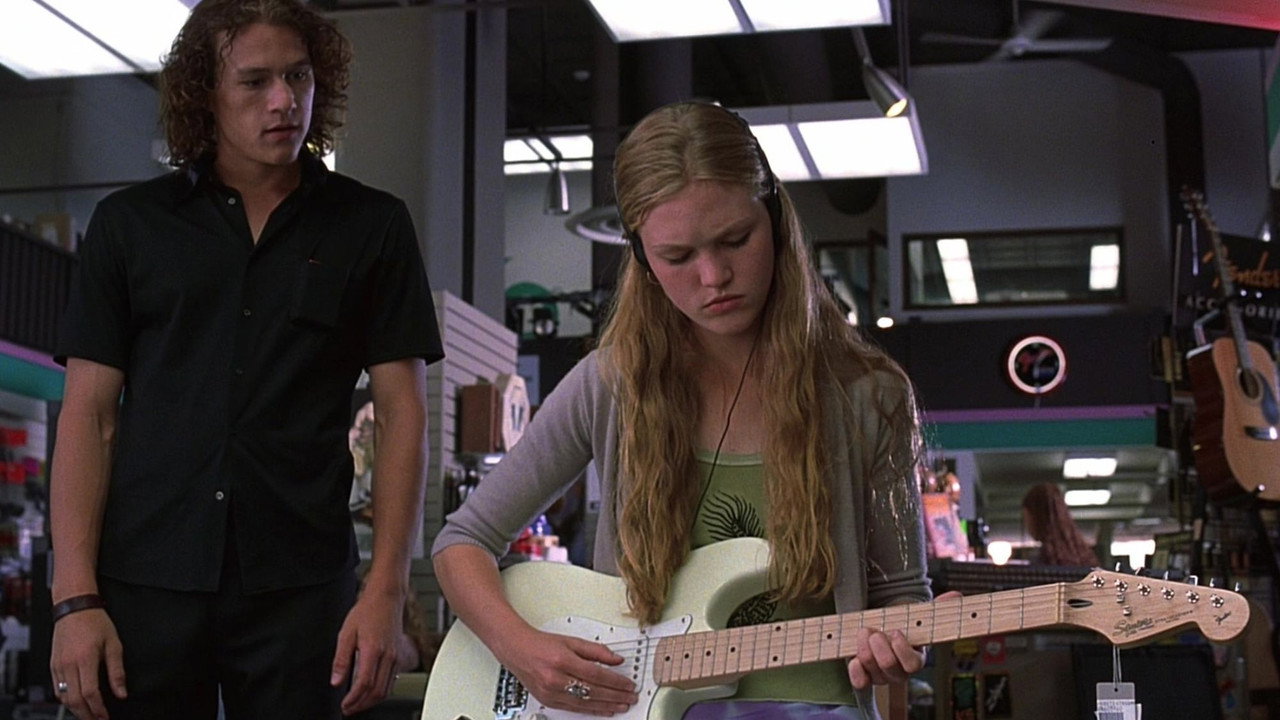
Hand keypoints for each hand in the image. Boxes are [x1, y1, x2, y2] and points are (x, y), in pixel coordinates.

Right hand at [50, 609, 126, 719]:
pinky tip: (76, 702)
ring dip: (75, 710)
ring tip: (89, 714)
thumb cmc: (95, 622)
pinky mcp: (52, 665)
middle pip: (74, 700)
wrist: (74, 608)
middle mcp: (68, 664)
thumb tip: (121, 692)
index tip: (106, 716)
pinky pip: (56, 689)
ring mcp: (58, 666)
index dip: (98, 708)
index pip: (89, 693)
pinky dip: (66, 700)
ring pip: (63, 698)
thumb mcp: (114, 644)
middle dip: (86, 714)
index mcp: (85, 659)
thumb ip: (117, 671)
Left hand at [331, 590, 402, 715]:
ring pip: (386, 689)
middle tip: (349, 709)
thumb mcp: (346, 633)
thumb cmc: (367, 611)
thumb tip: (336, 680)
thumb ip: (341, 659)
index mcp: (373, 650)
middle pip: (377, 692)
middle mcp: (388, 656)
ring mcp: (395, 657)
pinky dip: (381, 692)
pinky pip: (392, 681)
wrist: (386, 598)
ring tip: (358, 704)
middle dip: (362, 705)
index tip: (344, 705)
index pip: (364, 684)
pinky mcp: (398, 657)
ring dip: (371, 701)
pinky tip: (371, 692)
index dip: (353, 699)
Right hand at [492, 626, 638, 715]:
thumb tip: (616, 659)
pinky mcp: (548, 701)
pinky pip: (574, 708)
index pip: (596, 674)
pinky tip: (603, 710)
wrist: (516, 650)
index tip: (628, 684)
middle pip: (593, 691)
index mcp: (562, 661)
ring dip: (606, 706)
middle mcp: (555, 679)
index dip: (616, 681)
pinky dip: (591, 710)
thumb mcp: (571, 641)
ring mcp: (551, 693)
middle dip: (615, 696)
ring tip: (622, 706)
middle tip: (630, 697)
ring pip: (585, 703)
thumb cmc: (541, 644)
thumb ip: (596, 650)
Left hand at [846, 591, 962, 688]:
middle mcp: (899, 672)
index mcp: (915, 659)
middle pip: (890, 668)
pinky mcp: (864, 677)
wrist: (881, 630)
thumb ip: (936, 608)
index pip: (912, 664)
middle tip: (874, 633)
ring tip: (864, 633)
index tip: (896, 632)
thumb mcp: (916, 615)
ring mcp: (881, 676)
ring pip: (873, 672)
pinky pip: (860, 683)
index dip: (902, 650)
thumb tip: (956, 595)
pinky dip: (855, 671)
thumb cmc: (901, 625)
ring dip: (864, 650)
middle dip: (880, 648)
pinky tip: (854, 660)